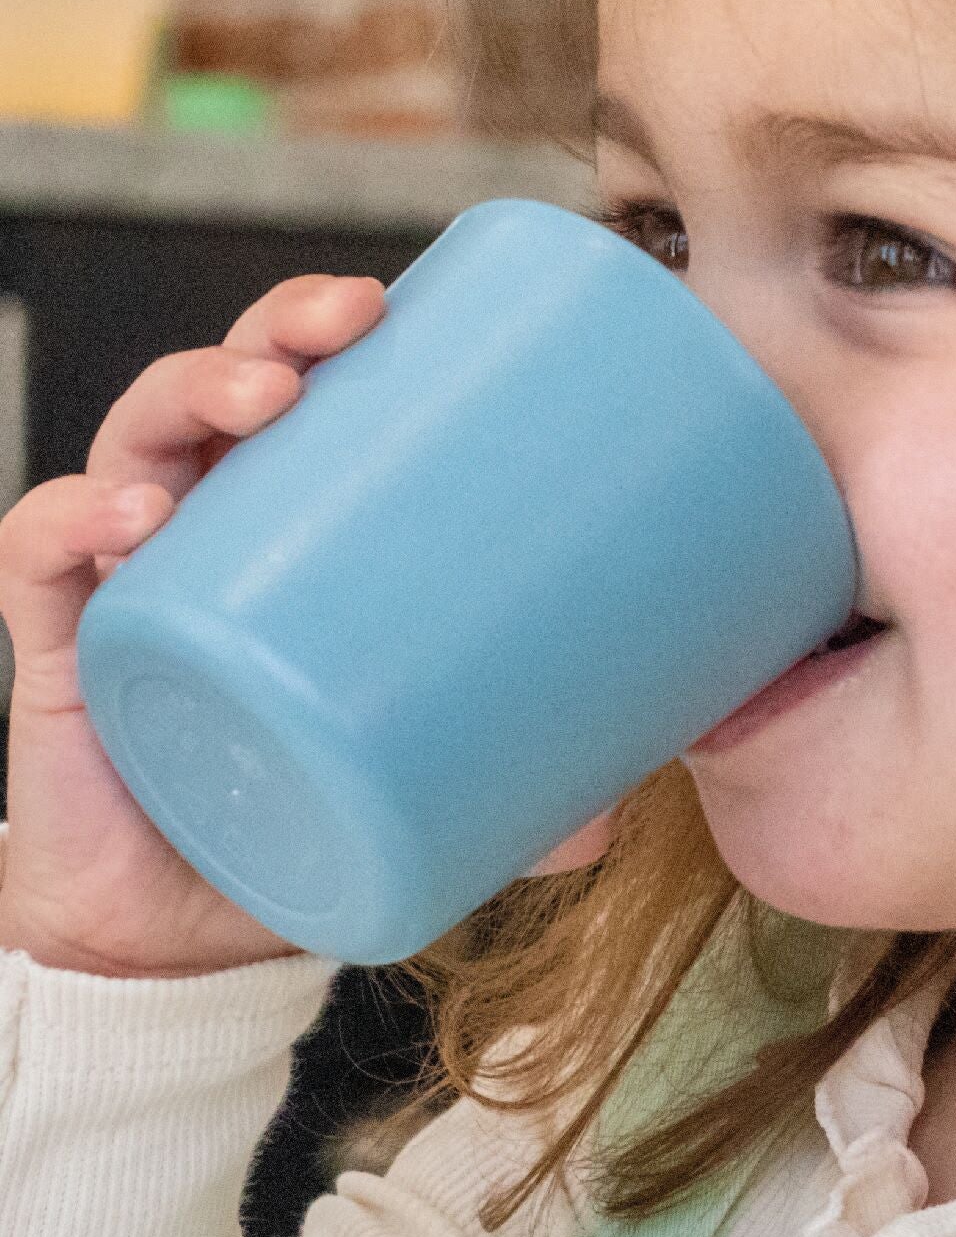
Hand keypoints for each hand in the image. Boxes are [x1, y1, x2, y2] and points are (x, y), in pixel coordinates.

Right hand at [0, 273, 612, 978]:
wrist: (178, 933)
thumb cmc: (305, 809)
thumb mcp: (425, 779)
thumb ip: (520, 786)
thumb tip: (615, 809)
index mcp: (302, 528)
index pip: (315, 392)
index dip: (345, 327)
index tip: (410, 303)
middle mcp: (214, 526)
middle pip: (233, 383)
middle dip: (283, 327)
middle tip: (350, 320)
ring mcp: (131, 574)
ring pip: (139, 436)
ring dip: (194, 391)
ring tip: (263, 397)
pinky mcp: (59, 645)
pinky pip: (34, 556)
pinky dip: (69, 519)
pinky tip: (129, 517)